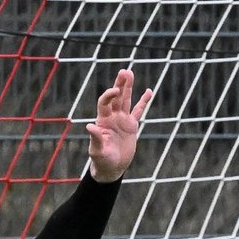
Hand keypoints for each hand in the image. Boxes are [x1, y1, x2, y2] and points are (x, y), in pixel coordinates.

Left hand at [86, 69, 153, 183]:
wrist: (111, 168)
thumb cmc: (101, 161)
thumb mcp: (97, 151)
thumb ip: (95, 138)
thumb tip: (90, 126)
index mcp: (102, 121)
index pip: (104, 103)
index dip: (109, 95)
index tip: (115, 90)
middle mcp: (112, 117)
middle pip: (116, 97)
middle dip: (119, 84)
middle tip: (124, 71)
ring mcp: (122, 120)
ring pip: (126, 100)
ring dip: (128, 87)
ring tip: (130, 73)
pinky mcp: (131, 126)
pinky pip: (138, 111)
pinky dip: (144, 102)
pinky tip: (148, 91)